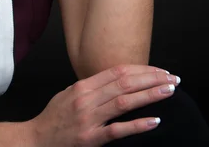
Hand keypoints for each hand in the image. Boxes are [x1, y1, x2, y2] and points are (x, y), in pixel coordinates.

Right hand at [27, 64, 179, 145]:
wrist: (36, 139)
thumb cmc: (54, 117)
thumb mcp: (70, 93)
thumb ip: (92, 87)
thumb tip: (116, 80)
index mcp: (83, 85)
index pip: (118, 71)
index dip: (141, 69)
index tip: (159, 70)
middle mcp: (87, 98)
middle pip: (124, 83)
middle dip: (151, 78)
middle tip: (172, 78)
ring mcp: (89, 118)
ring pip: (124, 102)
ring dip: (149, 95)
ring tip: (168, 91)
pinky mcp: (91, 138)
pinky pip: (117, 130)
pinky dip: (137, 125)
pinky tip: (154, 120)